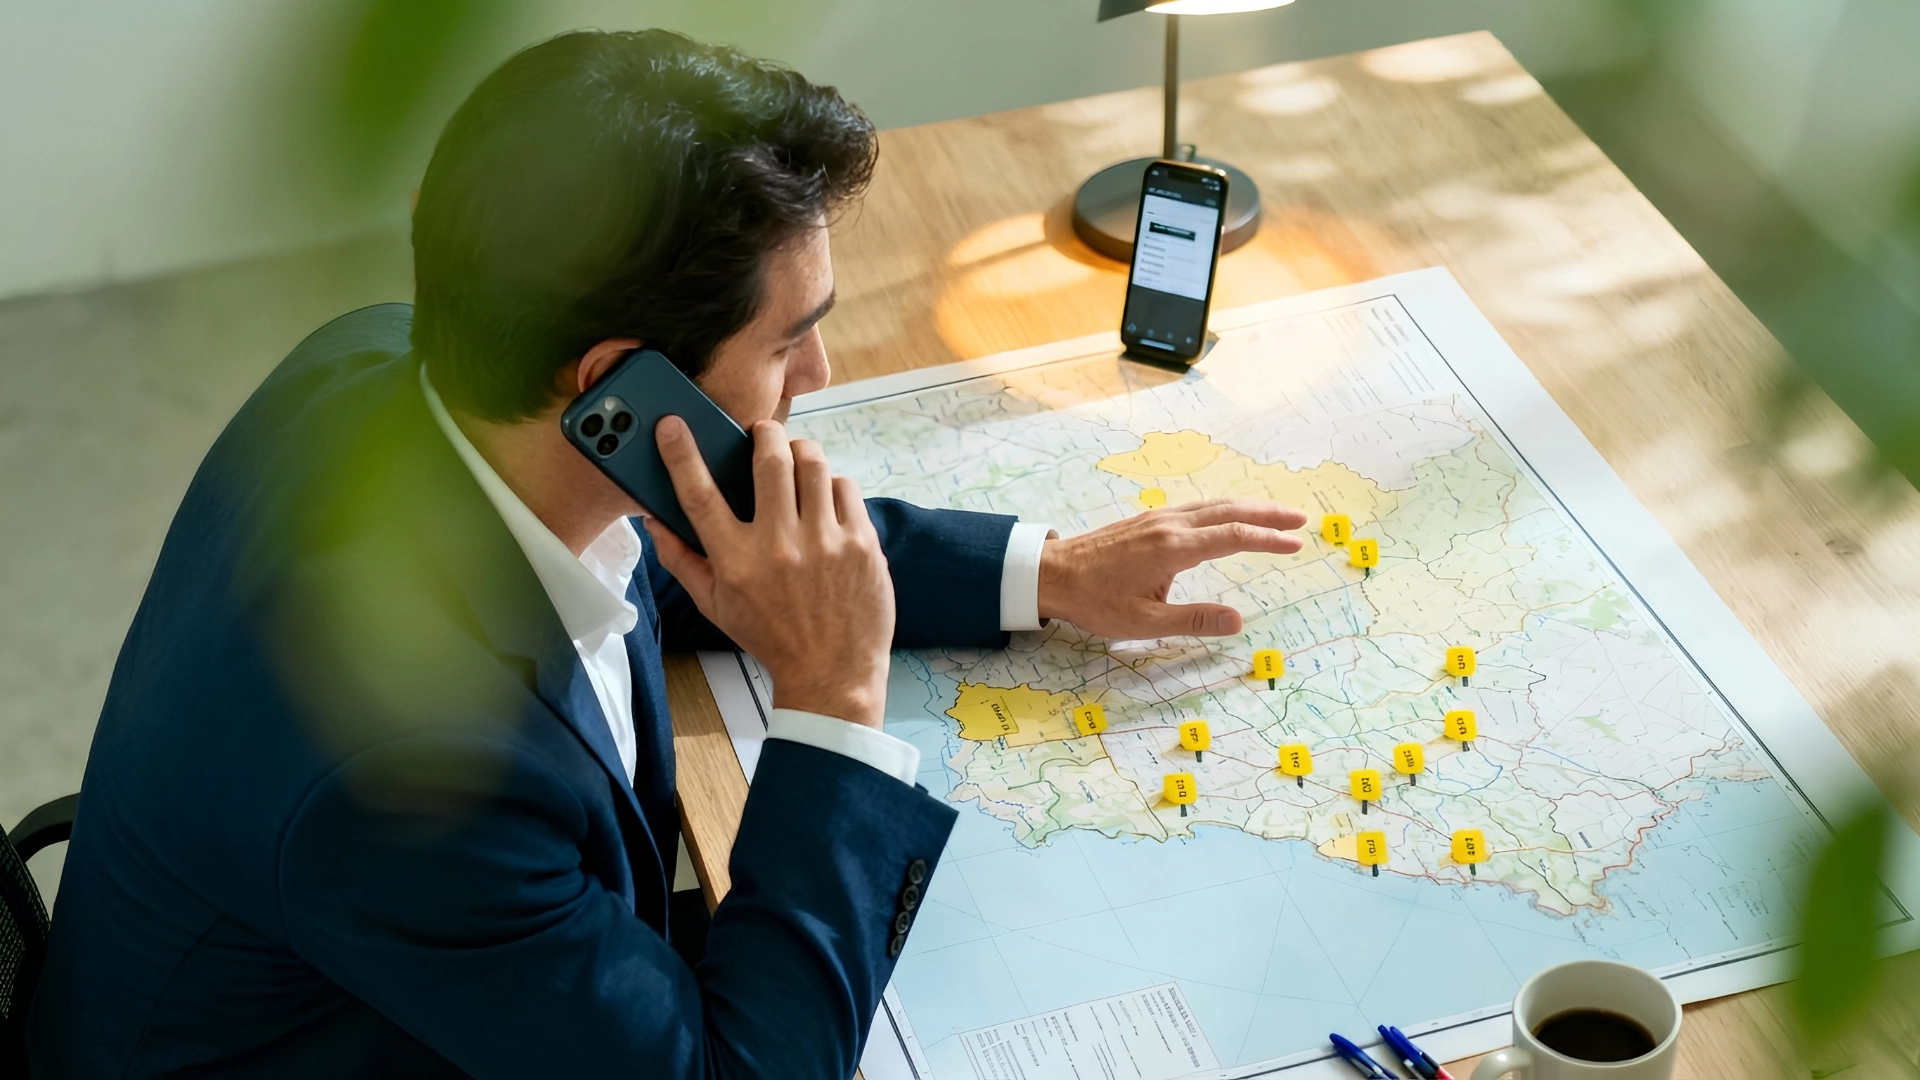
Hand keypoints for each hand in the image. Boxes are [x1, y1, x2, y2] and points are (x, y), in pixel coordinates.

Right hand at [644, 417, 895, 728]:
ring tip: (795, 461)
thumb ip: (682, 561)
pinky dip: (831, 484)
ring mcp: (825, 544)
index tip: (672, 426)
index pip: (700, 497)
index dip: (681, 455)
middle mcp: (780, 548)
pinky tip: (823, 500)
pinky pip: (844, 487)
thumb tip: (654, 521)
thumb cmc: (770, 636)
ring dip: (801, 452)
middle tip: (763, 433)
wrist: (832, 673)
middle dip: (764, 434)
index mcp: (736, 563)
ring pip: (812, 464)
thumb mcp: (716, 605)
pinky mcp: (861, 544)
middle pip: (769, 461)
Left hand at [1037, 499, 1308, 638]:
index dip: (1268, 539)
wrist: (1050, 573)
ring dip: (1248, 507)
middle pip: (1229, 511)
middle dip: (1268, 513)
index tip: (1297, 543)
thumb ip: (1193, 621)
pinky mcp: (1148, 520)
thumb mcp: (1143, 623)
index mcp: (1173, 548)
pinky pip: (1197, 508)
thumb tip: (1237, 621)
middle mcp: (1169, 525)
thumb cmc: (1094, 601)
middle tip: (1302, 518)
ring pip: (1213, 505)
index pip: (1233, 537)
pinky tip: (1229, 516)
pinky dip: (1224, 508)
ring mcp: (1158, 518)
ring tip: (1276, 514)